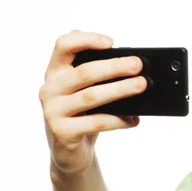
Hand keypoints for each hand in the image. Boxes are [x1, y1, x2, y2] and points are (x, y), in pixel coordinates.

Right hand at [39, 30, 146, 176]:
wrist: (70, 151)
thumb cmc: (83, 114)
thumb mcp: (86, 90)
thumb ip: (98, 75)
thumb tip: (133, 68)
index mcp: (56, 71)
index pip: (64, 45)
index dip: (86, 40)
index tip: (112, 42)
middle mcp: (50, 88)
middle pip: (84, 72)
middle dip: (114, 67)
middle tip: (138, 65)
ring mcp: (53, 111)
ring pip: (91, 96)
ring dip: (119, 90)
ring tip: (141, 86)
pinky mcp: (62, 131)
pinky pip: (95, 123)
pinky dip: (118, 120)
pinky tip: (134, 119)